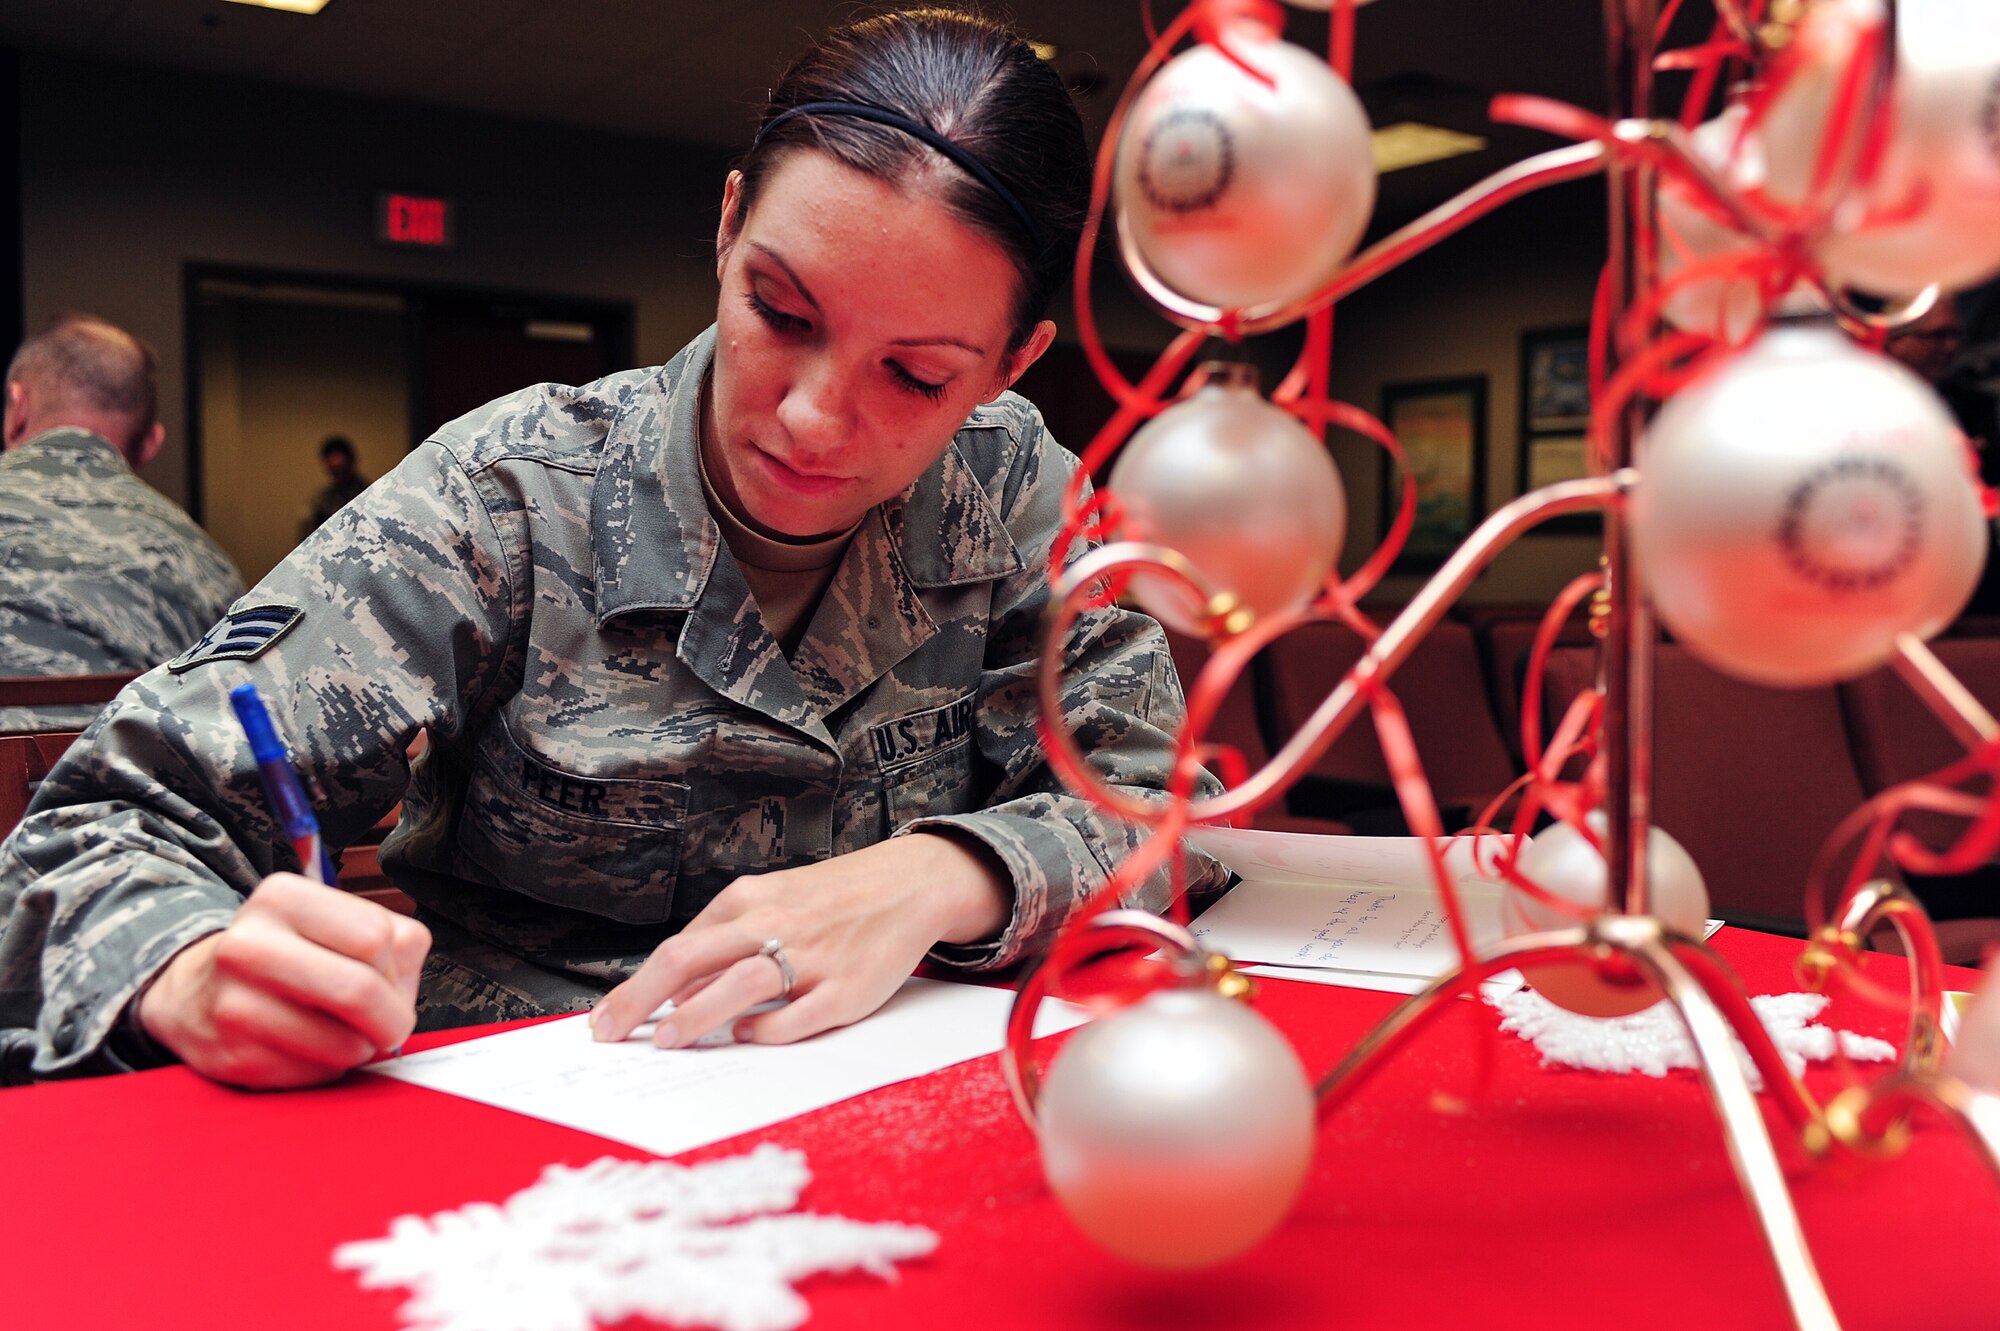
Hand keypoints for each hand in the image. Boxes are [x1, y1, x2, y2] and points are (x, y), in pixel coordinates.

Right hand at [137, 873, 430, 1088]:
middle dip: (392, 1018)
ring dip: (359, 1047)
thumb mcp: (336, 922)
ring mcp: (233, 1005)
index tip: (385, 978)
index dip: (394, 967)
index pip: (376, 937)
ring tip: (341, 1032)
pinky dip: (328, 1069)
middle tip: (390, 1026)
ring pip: (344, 1044)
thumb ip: (393, 942)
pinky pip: (316, 1076)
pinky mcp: (232, 1058)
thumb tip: (403, 994)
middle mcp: (247, 946)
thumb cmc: (287, 955)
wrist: (194, 993)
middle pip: (360, 991)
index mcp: (281, 898)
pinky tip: (308, 1049)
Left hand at [589, 833, 1010, 1048]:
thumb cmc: (831, 899)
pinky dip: (764, 1030)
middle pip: (690, 959)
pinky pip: (797, 1016)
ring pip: (739, 986)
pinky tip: (743, 1037)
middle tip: (607, 1032)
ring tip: (664, 1041)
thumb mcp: (772, 901)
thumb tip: (673, 990)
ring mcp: (811, 957)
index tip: (607, 1017)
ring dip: (694, 1015)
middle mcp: (774, 924)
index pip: (678, 947)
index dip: (636, 987)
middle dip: (641, 999)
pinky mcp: (846, 989)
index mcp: (749, 900)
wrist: (909, 886)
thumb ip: (725, 940)